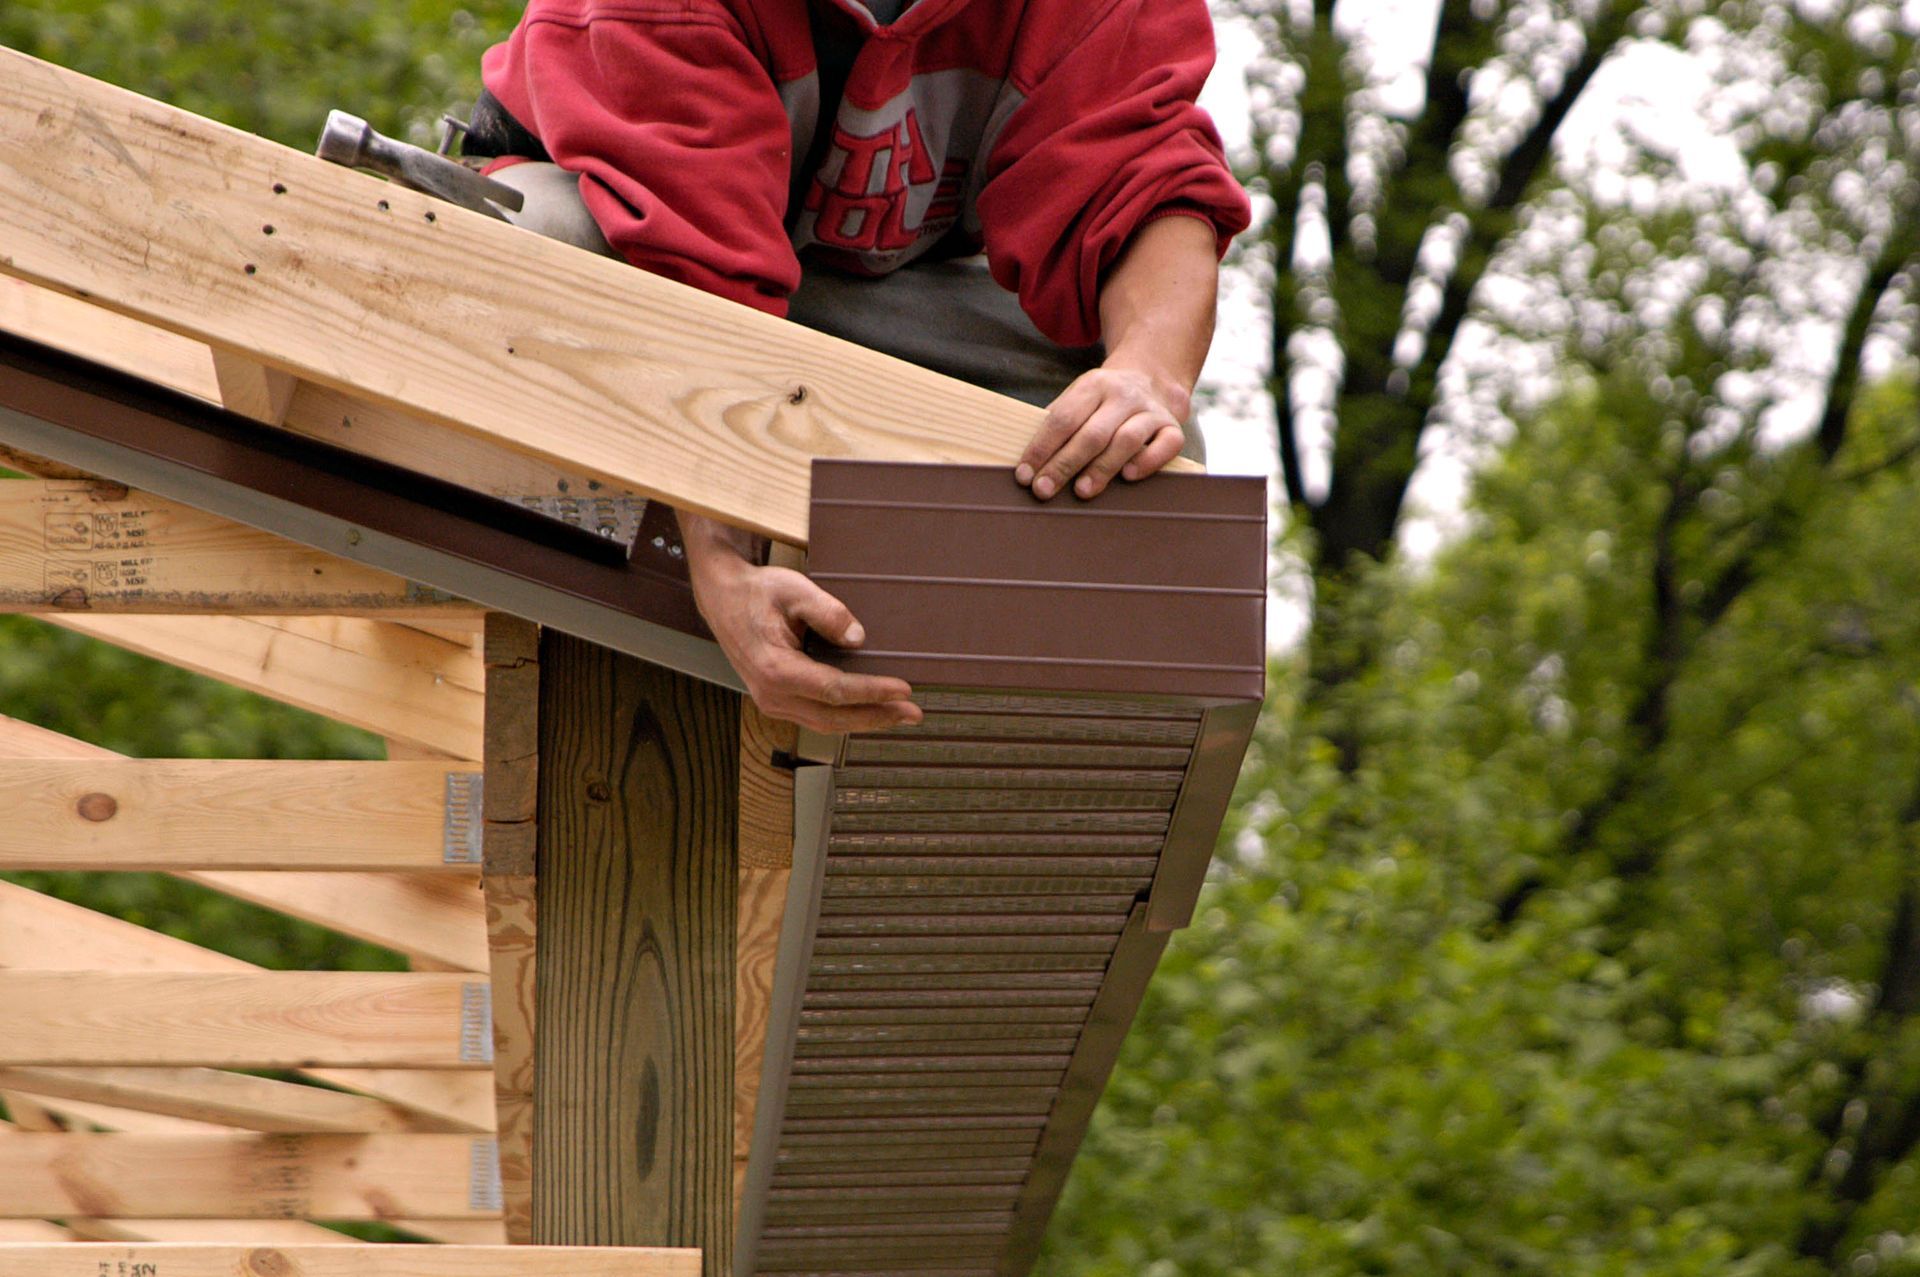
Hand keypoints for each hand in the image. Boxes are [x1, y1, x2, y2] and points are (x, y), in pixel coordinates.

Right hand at [685, 534, 921, 733]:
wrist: (722, 597)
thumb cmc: (757, 592)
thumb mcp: (794, 589)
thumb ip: (827, 612)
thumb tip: (858, 638)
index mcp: (776, 669)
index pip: (835, 690)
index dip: (872, 692)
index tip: (903, 689)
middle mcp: (771, 694)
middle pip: (833, 717)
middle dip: (877, 716)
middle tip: (913, 713)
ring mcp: (770, 701)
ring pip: (824, 723)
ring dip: (864, 721)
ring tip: (898, 715)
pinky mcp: (775, 700)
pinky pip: (815, 717)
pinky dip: (845, 717)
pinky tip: (868, 711)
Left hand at [1016, 364, 1189, 500]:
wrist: (1151, 379)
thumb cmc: (1103, 402)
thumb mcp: (1079, 399)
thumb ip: (1057, 425)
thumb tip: (1029, 465)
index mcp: (1093, 385)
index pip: (1063, 418)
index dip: (1041, 449)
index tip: (1025, 476)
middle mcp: (1123, 394)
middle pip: (1092, 434)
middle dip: (1064, 465)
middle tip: (1044, 490)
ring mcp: (1150, 410)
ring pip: (1126, 440)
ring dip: (1102, 468)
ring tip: (1082, 491)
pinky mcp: (1173, 427)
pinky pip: (1165, 445)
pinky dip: (1147, 462)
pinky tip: (1129, 476)